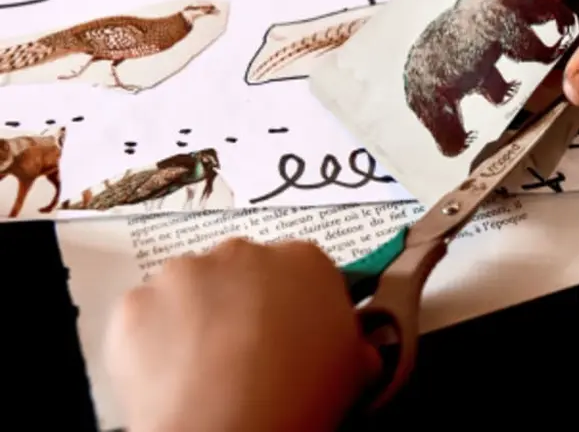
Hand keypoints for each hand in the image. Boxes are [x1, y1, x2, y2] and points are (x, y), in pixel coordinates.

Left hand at [104, 238, 380, 431]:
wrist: (230, 431)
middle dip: (240, 303)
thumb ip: (355, 345)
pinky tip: (167, 377)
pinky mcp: (136, 301)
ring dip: (192, 316)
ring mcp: (185, 271)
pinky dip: (150, 341)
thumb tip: (356, 348)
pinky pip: (144, 316)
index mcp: (305, 260)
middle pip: (241, 270)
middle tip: (243, 355)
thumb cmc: (303, 398)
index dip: (293, 306)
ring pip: (188, 288)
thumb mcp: (354, 371)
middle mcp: (245, 251)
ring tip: (200, 370)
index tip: (288, 337)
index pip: (300, 272)